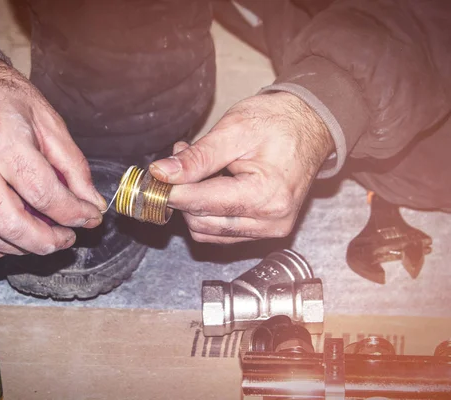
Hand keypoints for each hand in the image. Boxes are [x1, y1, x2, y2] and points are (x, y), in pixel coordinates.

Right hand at [0, 58, 105, 257]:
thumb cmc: (2, 95)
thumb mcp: (48, 120)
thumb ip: (73, 165)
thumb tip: (91, 203)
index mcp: (1, 138)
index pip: (42, 193)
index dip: (72, 213)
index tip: (90, 218)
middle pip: (12, 224)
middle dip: (47, 241)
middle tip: (68, 238)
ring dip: (24, 248)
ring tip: (47, 238)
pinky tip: (17, 239)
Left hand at [149, 92, 332, 243]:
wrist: (310, 125)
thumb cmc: (277, 122)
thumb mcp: (233, 130)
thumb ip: (196, 157)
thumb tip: (161, 174)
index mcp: (265, 196)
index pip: (200, 204)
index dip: (172, 190)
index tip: (156, 176)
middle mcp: (270, 221)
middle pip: (201, 223)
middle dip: (184, 194)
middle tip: (180, 162)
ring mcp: (270, 229)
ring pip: (208, 231)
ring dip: (194, 204)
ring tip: (199, 168)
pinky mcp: (265, 230)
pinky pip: (222, 231)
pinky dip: (208, 211)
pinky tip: (211, 183)